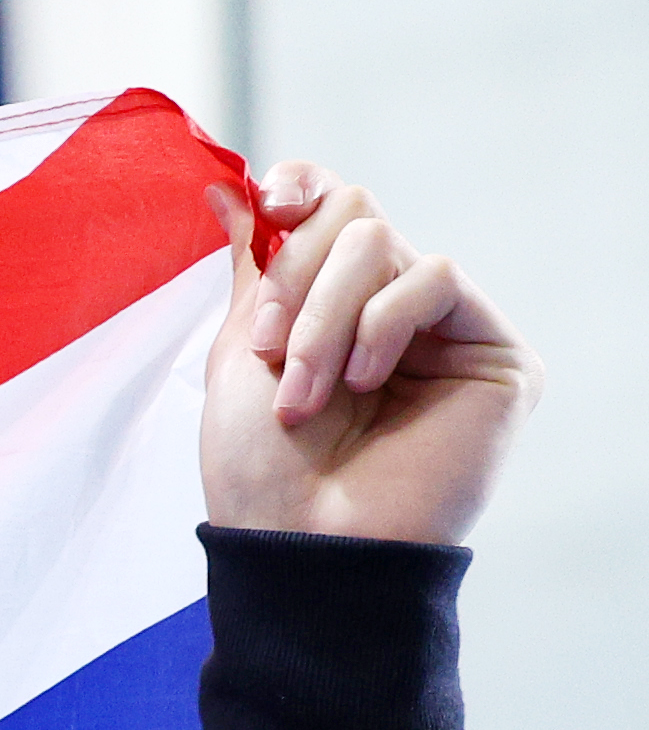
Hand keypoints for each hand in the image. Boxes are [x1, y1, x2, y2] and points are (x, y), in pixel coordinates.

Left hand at [201, 163, 528, 547]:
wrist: (300, 543)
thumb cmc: (260, 471)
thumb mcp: (238, 354)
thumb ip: (254, 267)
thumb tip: (233, 186)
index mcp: (328, 306)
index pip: (330, 208)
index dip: (301, 187)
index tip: (270, 203)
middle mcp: (388, 308)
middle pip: (352, 216)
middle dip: (295, 279)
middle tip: (269, 353)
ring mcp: (443, 328)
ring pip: (382, 242)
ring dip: (324, 315)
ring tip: (304, 393)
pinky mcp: (494, 351)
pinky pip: (434, 277)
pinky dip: (381, 323)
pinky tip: (365, 383)